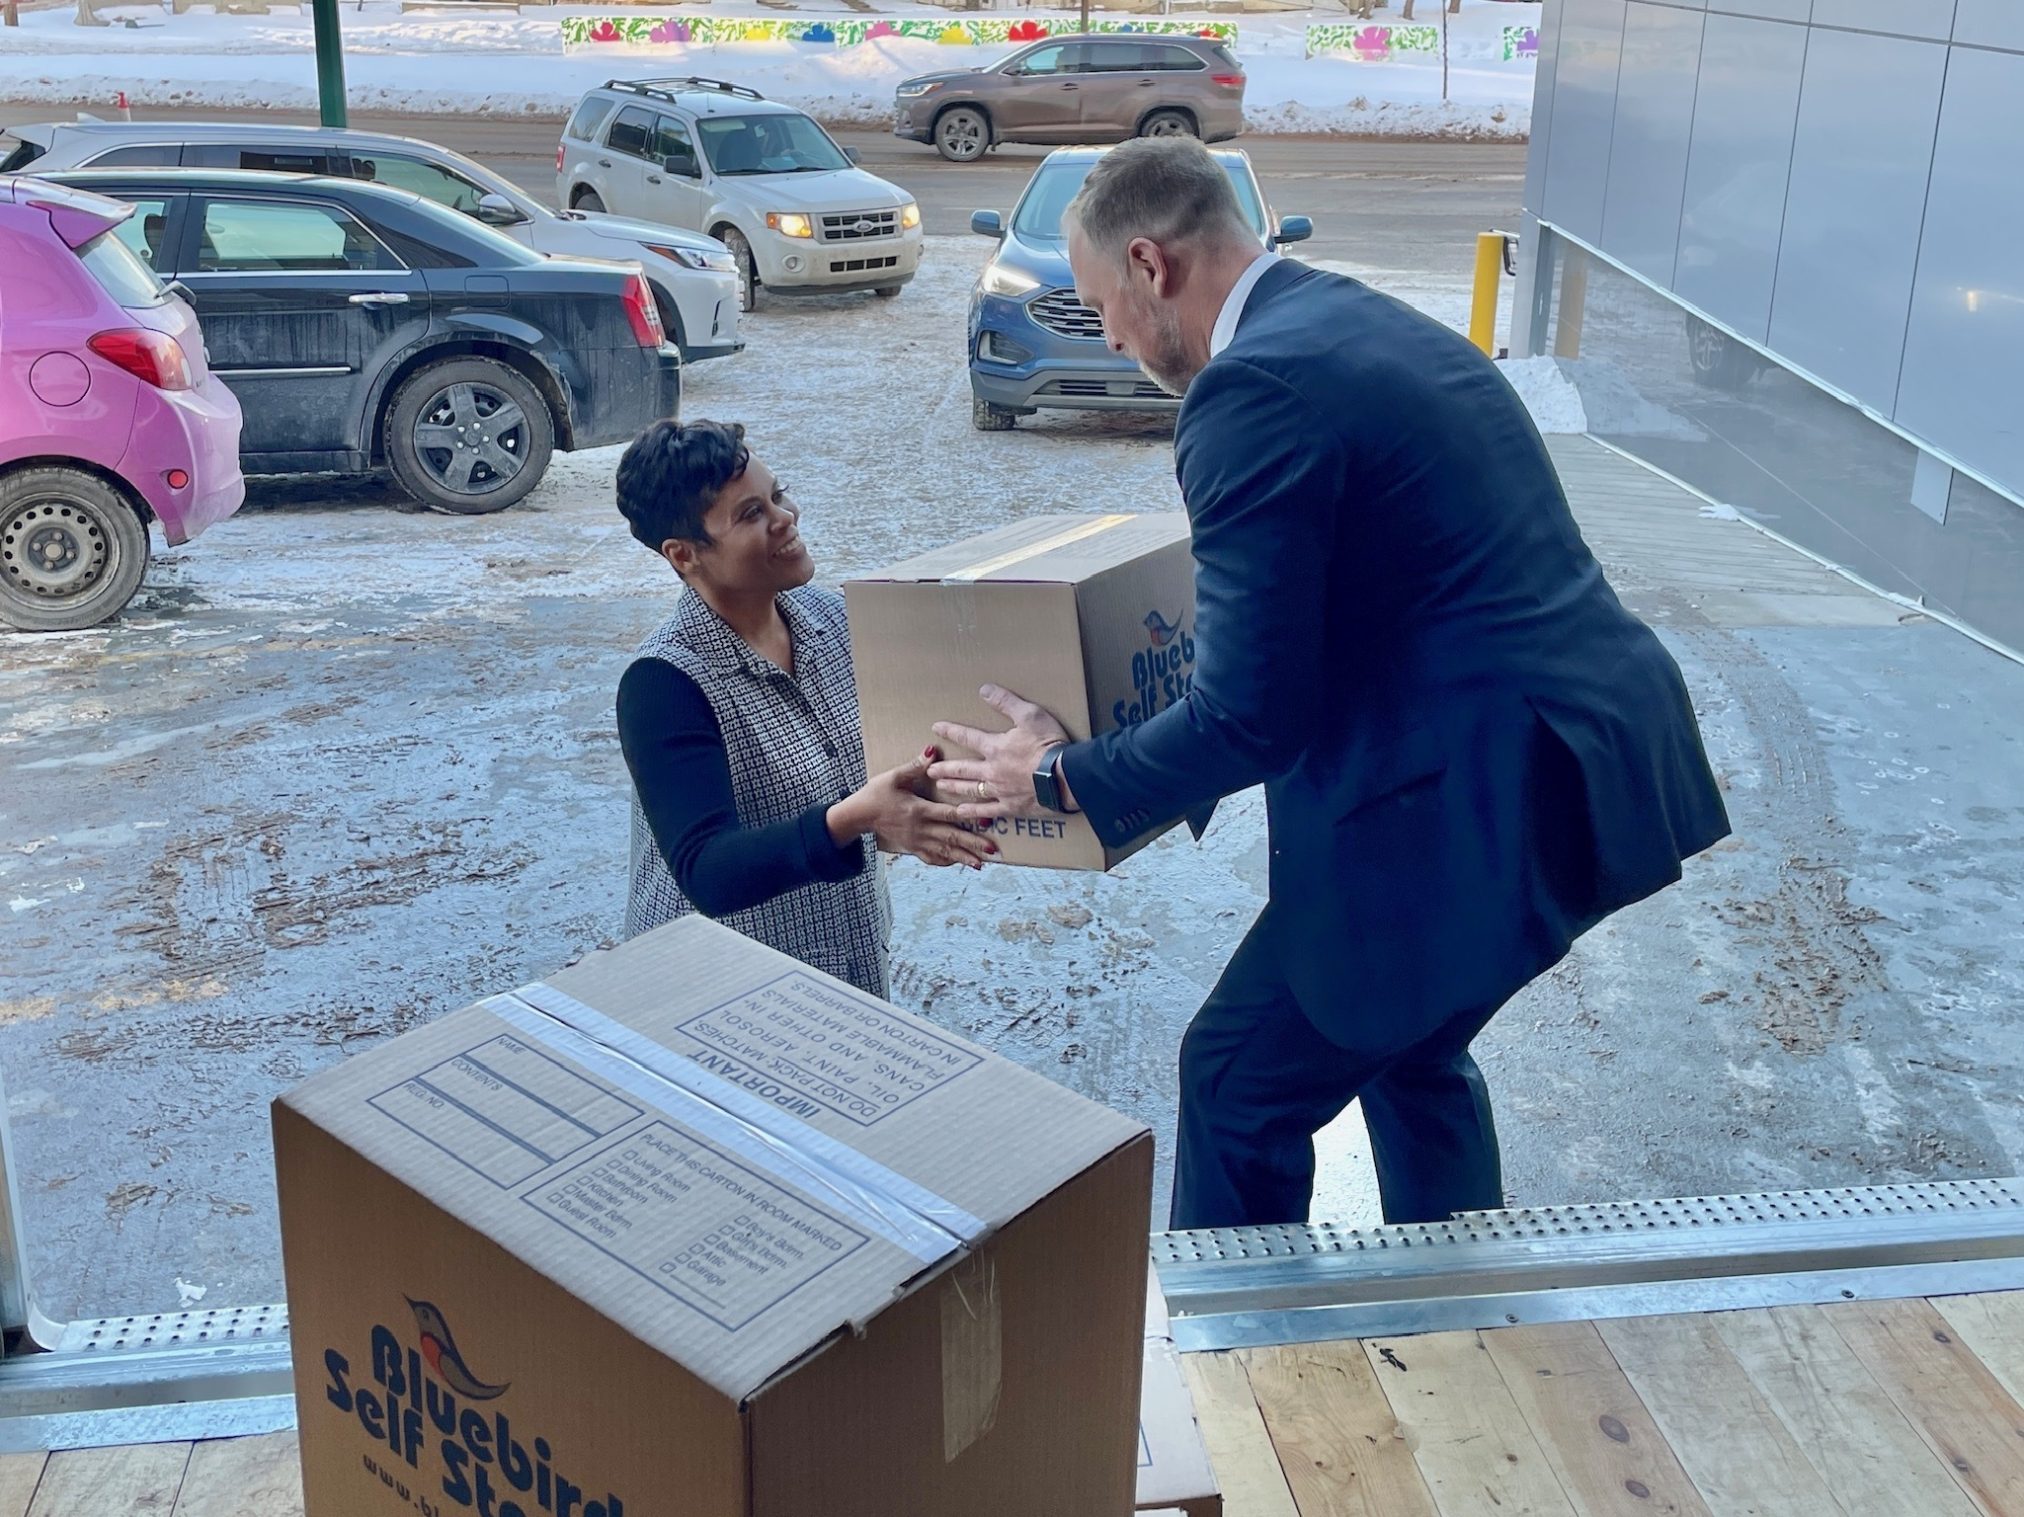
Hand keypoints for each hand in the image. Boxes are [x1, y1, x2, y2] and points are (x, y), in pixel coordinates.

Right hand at [831, 750, 995, 869]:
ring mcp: (916, 841)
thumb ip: (915, 766)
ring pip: (944, 851)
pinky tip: (959, 864)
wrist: (859, 815)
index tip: (986, 821)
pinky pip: (932, 858)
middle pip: (951, 837)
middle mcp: (920, 829)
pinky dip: (946, 861)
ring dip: (963, 857)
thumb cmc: (876, 793)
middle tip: (993, 850)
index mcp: (918, 810)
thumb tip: (932, 750)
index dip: (968, 817)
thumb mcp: (894, 776)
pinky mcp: (912, 847)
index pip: (948, 814)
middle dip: (973, 844)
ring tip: (981, 863)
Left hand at [929, 685, 1070, 822]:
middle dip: (945, 768)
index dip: (951, 731)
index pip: (967, 736)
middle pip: (963, 768)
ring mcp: (999, 790)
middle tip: (930, 769)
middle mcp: (992, 770)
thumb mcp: (1029, 715)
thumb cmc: (1048, 744)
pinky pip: (986, 810)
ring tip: (940, 786)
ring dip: (954, 787)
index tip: (936, 728)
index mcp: (995, 747)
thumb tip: (984, 689)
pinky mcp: (1010, 806)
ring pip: (970, 789)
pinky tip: (961, 812)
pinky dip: (973, 811)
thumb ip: (1006, 702)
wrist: (1064, 776)